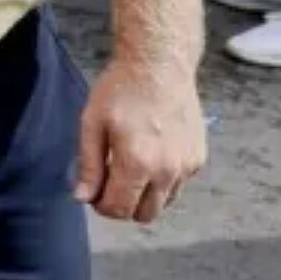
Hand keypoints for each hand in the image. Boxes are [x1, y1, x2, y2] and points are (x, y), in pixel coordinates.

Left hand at [74, 57, 206, 223]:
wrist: (159, 64)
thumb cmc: (120, 89)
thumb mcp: (92, 123)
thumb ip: (88, 164)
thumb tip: (82, 198)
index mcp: (137, 163)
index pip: (119, 209)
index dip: (101, 205)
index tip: (94, 191)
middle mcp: (167, 171)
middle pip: (145, 215)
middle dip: (124, 205)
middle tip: (110, 181)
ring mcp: (187, 166)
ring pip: (164, 203)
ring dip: (145, 196)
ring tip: (130, 166)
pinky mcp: (198, 158)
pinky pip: (178, 185)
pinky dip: (163, 181)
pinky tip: (151, 154)